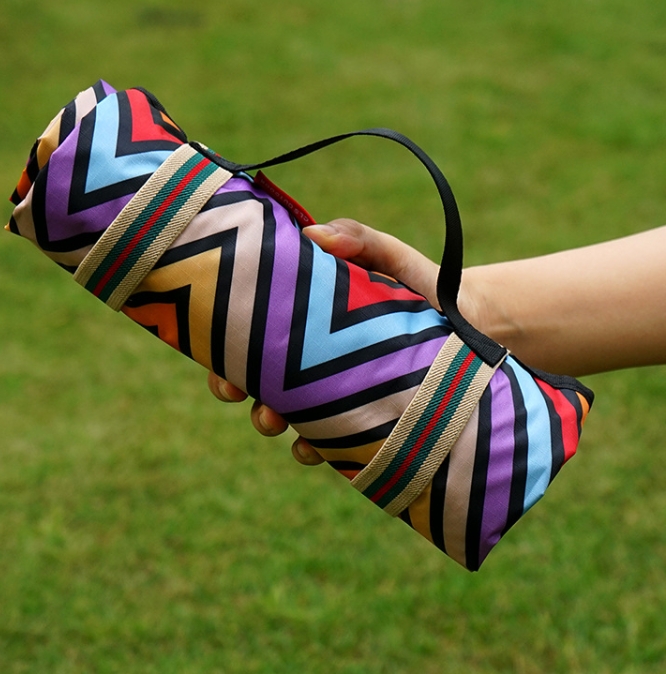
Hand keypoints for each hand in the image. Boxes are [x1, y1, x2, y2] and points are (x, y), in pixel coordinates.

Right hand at [206, 217, 449, 465]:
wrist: (467, 322)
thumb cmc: (418, 283)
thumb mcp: (387, 255)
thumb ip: (356, 238)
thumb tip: (312, 235)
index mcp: (303, 319)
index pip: (249, 332)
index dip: (223, 345)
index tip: (216, 352)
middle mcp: (309, 358)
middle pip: (252, 377)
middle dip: (235, 388)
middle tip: (237, 391)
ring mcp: (330, 393)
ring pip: (282, 415)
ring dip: (268, 420)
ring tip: (275, 421)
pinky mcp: (357, 421)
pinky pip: (326, 444)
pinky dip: (314, 450)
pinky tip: (316, 448)